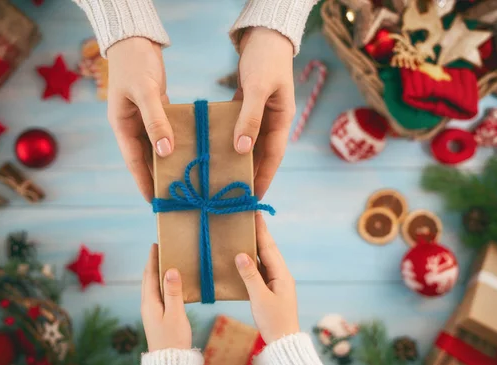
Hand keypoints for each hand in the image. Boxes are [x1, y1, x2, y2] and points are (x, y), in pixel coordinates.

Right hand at [107, 38, 173, 201]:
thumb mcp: (145, 92)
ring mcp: (144, 119)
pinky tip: (192, 151)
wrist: (134, 39)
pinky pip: (167, 132)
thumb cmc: (135, 63)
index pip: (134, 162)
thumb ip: (155, 121)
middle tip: (175, 197)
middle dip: (159, 177)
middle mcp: (132, 127)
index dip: (144, 182)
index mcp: (122, 126)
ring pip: (157, 147)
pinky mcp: (156, 110)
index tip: (155, 202)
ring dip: (170, 162)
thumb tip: (165, 152)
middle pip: (146, 158)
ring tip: (187, 180)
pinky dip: (177, 142)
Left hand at [141, 244, 191, 351]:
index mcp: (149, 302)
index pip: (150, 275)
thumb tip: (170, 270)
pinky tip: (170, 284)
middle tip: (159, 249)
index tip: (155, 244)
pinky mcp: (157, 317)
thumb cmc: (173, 340)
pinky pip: (157, 294)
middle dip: (153, 263)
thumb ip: (173, 292)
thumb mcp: (175, 314)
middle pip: (148, 279)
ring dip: (156, 273)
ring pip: (152, 287)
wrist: (170, 363)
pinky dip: (162, 284)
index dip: (152, 259)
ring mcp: (151, 312)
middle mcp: (147, 305)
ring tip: (164, 262)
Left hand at [234, 27, 294, 198]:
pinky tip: (215, 150)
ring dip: (238, 159)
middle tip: (235, 194)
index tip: (254, 197)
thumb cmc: (266, 59)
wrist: (265, 35)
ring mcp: (260, 114)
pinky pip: (238, 128)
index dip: (264, 177)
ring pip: (249, 143)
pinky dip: (229, 139)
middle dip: (250, 174)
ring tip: (223, 177)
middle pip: (261, 154)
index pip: (273, 156)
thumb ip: (250, 118)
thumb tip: (243, 148)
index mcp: (281, 120)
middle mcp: (272, 120)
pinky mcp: (247, 106)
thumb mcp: (259, 88)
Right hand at [234, 213, 299, 343]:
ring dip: (256, 246)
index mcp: (282, 274)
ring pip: (265, 259)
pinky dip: (253, 260)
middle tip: (249, 217)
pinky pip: (261, 270)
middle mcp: (281, 275)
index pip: (269, 247)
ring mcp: (277, 282)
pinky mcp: (271, 290)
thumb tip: (240, 254)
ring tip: (244, 232)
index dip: (262, 230)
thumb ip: (250, 275)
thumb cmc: (273, 321)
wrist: (283, 341)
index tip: (255, 213)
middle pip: (268, 250)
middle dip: (259, 234)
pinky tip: (244, 257)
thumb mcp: (260, 298)